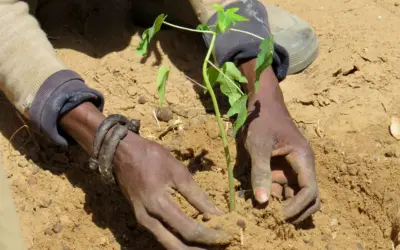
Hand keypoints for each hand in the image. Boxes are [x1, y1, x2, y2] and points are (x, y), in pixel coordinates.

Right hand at [60, 103, 229, 249]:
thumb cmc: (150, 157)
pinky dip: (179, 241)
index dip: (210, 236)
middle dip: (200, 249)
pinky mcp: (141, 219)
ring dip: (190, 248)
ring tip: (209, 245)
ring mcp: (142, 221)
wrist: (120, 153)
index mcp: (158, 204)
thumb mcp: (177, 171)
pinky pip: (162, 237)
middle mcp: (148, 218)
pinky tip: (193, 238)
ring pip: (168, 245)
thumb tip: (216, 213)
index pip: (189, 230)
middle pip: (177, 246)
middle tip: (221, 246)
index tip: (227, 236)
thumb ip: (196, 195)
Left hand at [240, 62, 319, 222]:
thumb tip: (262, 202)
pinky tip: (258, 196)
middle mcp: (302, 165)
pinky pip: (282, 186)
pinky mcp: (282, 167)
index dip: (297, 207)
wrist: (261, 103)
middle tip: (274, 217)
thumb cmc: (261, 120)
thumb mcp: (258, 145)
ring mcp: (292, 167)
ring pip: (294, 193)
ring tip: (262, 208)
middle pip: (308, 196)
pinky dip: (273, 194)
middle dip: (294, 210)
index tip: (279, 215)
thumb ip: (260, 172)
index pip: (310, 191)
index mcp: (303, 159)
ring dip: (282, 203)